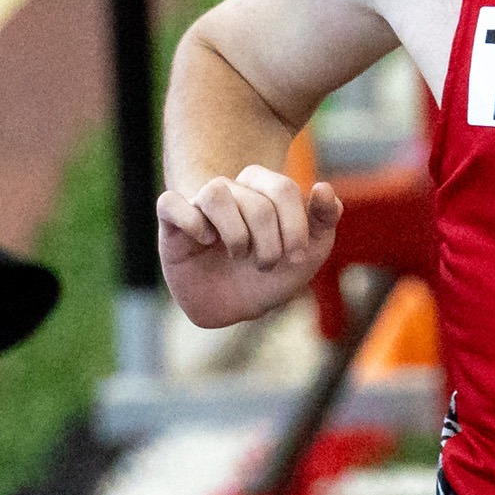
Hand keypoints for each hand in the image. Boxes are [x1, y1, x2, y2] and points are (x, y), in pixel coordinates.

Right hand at [157, 165, 342, 327]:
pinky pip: (170, 203)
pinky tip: (205, 240)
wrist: (235, 307)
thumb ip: (324, 219)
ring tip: (238, 255)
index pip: (283, 189)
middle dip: (269, 240)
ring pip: (216, 192)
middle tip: (267, 265)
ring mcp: (200, 206)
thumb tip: (324, 187)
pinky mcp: (171, 226)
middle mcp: (232, 191)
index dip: (295, 225)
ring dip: (235, 233)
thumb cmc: (274, 274)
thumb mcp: (310, 252)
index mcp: (264, 189)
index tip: (298, 258)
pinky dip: (190, 221)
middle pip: (254, 198)